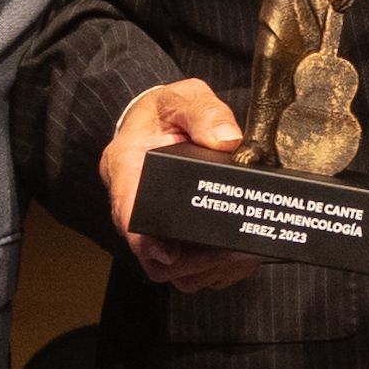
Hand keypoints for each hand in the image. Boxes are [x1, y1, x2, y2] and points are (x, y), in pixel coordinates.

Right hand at [101, 79, 259, 292]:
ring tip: (242, 255)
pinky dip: (217, 271)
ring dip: (207, 270)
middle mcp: (134, 203)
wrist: (161, 119)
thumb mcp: (183, 97)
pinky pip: (189, 270)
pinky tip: (242, 258)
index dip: (145, 240)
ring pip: (173, 271)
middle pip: (152, 255)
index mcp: (127, 166)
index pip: (128, 210)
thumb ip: (204, 112)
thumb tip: (228, 140)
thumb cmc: (167, 111)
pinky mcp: (172, 235)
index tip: (168, 254)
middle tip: (230, 252)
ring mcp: (154, 224)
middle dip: (191, 262)